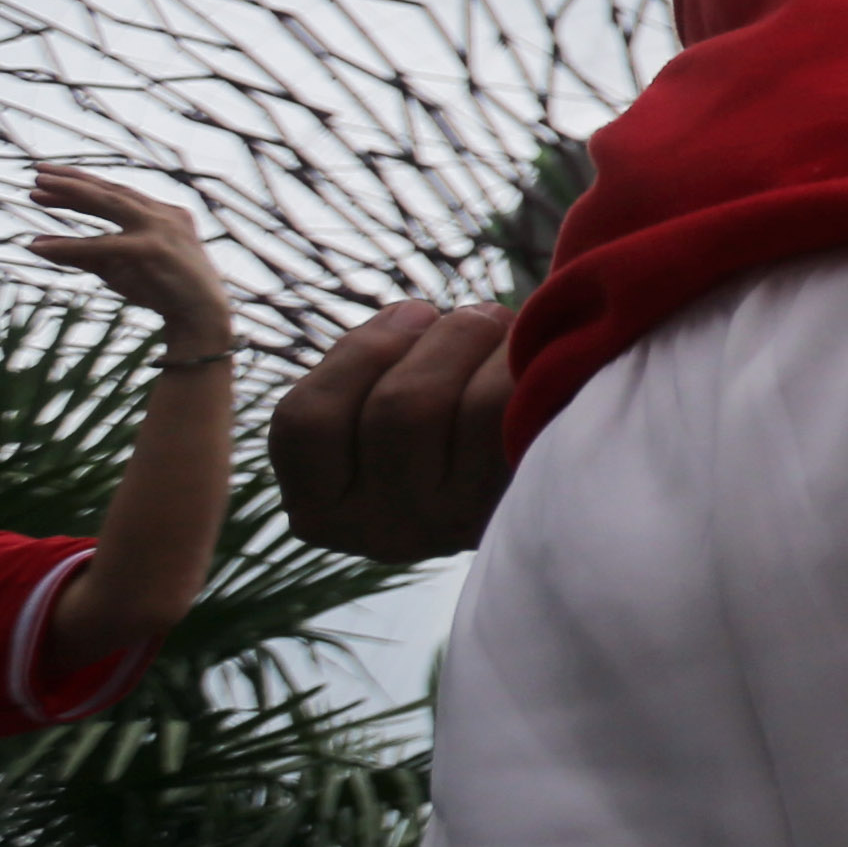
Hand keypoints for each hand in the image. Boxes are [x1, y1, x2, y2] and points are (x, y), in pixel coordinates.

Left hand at [27, 168, 228, 338]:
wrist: (201, 315)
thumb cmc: (162, 290)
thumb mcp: (117, 267)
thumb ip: (82, 252)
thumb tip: (36, 243)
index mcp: (162, 213)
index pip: (117, 192)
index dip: (82, 182)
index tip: (49, 175)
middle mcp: (163, 214)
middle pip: (112, 191)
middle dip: (73, 181)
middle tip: (38, 174)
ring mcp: (161, 229)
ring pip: (111, 204)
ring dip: (72, 194)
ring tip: (37, 191)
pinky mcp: (153, 249)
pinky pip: (102, 244)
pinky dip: (68, 244)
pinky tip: (38, 246)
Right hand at [270, 301, 516, 561]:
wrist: (544, 501)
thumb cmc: (446, 431)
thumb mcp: (376, 415)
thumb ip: (370, 373)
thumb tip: (413, 317)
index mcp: (322, 508)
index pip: (304, 422)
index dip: (359, 350)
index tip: (411, 314)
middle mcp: (381, 532)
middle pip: (398, 407)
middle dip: (444, 337)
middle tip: (477, 315)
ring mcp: (450, 529)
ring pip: (472, 409)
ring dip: (490, 351)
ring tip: (506, 330)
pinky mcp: (512, 511)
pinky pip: (512, 417)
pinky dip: (521, 367)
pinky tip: (536, 357)